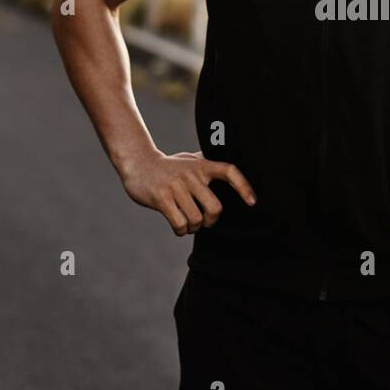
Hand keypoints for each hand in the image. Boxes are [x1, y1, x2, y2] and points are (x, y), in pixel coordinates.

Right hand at [120, 148, 256, 236]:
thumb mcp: (189, 159)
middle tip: (203, 221)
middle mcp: (191, 174)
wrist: (137, 163)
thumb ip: (207, 164)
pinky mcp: (161, 197)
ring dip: (193, 228)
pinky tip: (177, 225)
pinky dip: (181, 230)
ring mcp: (176, 186)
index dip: (244, 187)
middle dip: (211, 221)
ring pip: (196, 220)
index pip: (229, 171)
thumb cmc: (168, 166)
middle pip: (215, 208)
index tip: (252, 202)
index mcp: (202, 165)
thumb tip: (231, 171)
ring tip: (187, 223)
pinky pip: (179, 224)